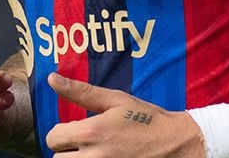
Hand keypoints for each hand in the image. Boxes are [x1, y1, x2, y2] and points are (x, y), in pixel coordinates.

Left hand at [45, 73, 204, 156]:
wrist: (176, 144)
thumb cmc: (146, 119)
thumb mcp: (115, 100)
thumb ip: (81, 91)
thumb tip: (52, 79)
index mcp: (92, 133)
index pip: (53, 137)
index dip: (61, 132)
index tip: (76, 130)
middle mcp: (94, 157)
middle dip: (67, 150)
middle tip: (85, 144)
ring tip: (94, 152)